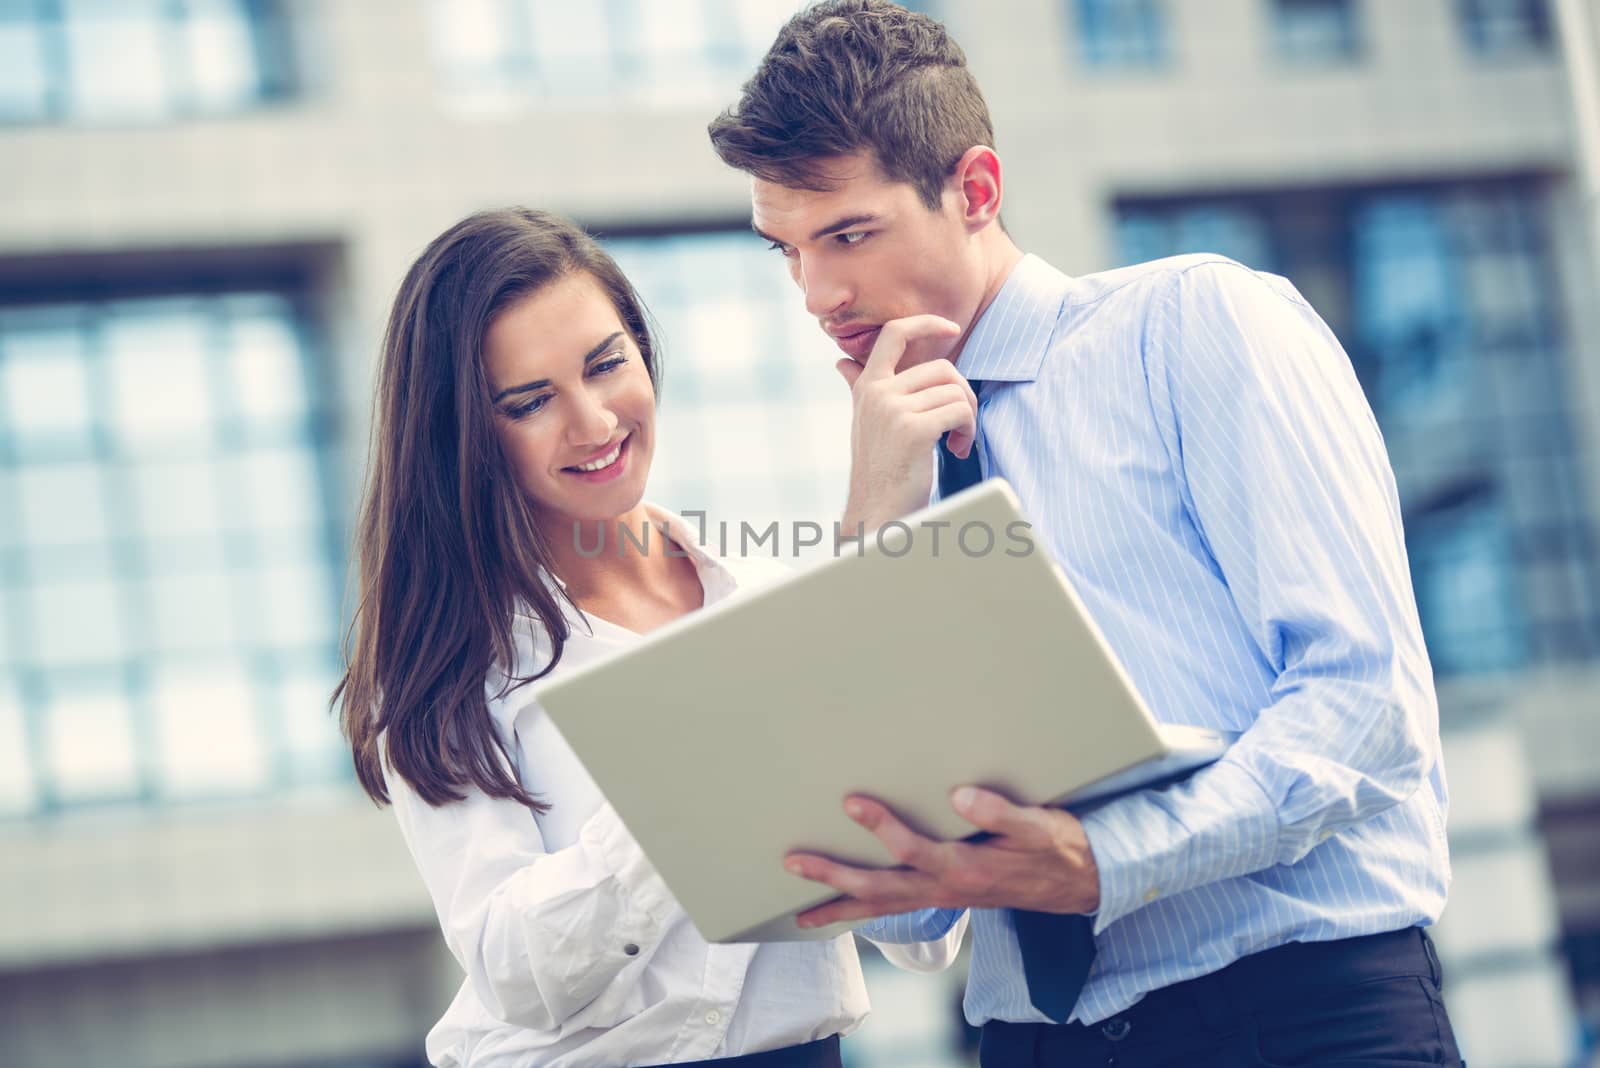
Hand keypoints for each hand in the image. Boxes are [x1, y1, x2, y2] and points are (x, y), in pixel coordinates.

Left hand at [784, 786, 1100, 927]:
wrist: (1077, 882)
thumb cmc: (1056, 847)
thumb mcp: (1038, 825)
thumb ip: (1000, 812)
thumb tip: (959, 796)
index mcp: (966, 867)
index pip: (912, 849)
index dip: (880, 826)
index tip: (851, 801)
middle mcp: (946, 888)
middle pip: (880, 889)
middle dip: (835, 877)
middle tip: (794, 862)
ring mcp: (943, 897)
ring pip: (883, 907)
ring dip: (840, 904)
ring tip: (801, 911)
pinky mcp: (944, 897)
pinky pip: (896, 910)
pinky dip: (864, 912)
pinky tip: (843, 908)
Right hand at [836, 316, 974, 533]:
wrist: (875, 513)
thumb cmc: (877, 470)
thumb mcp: (865, 422)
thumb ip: (859, 388)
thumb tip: (843, 363)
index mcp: (867, 387)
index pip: (894, 334)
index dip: (926, 322)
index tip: (950, 328)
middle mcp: (878, 393)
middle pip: (942, 368)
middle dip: (962, 394)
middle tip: (961, 423)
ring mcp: (893, 410)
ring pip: (955, 391)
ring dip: (967, 417)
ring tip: (957, 442)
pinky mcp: (913, 430)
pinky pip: (960, 411)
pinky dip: (968, 430)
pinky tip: (958, 450)